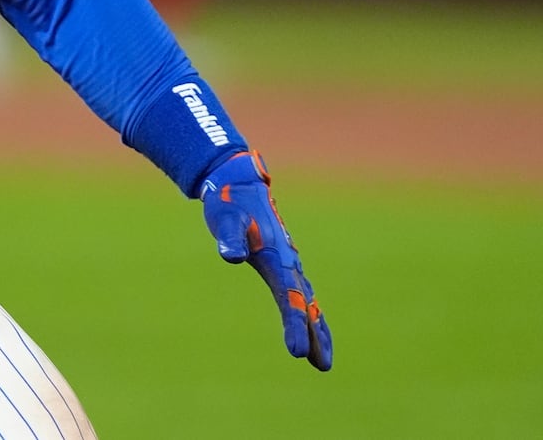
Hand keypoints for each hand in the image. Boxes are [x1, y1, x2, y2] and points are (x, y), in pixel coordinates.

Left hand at [200, 150, 332, 370]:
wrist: (239, 184)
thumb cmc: (229, 204)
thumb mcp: (225, 219)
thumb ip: (229, 238)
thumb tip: (231, 255)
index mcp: (277, 256)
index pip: (289, 296)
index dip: (295, 324)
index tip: (298, 352)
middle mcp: (289, 263)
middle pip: (307, 304)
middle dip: (314, 335)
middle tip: (322, 365)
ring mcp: (289, 264)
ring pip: (309, 302)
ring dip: (317, 330)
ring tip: (323, 362)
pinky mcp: (284, 265)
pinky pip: (302, 296)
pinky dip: (310, 316)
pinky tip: (312, 332)